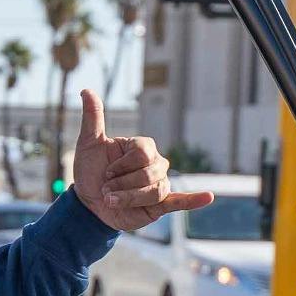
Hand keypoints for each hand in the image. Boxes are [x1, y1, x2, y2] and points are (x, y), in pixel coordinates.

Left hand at [70, 91, 212, 234]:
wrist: (89, 202)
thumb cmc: (91, 170)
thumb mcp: (89, 143)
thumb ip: (93, 118)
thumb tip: (86, 90)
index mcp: (142, 147)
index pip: (142, 153)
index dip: (122, 165)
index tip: (106, 172)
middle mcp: (155, 164)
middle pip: (149, 173)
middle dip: (123, 183)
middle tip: (106, 189)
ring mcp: (159, 184)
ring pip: (155, 191)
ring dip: (130, 197)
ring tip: (112, 200)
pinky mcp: (160, 205)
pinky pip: (180, 201)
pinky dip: (194, 200)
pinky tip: (208, 197)